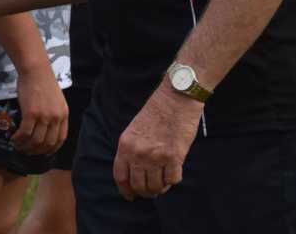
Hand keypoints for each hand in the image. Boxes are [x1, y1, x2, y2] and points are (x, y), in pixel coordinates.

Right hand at [11, 63, 67, 155]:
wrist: (36, 70)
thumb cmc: (43, 82)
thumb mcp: (56, 100)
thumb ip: (54, 114)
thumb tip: (46, 127)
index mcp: (64, 114)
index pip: (60, 139)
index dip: (51, 149)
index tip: (43, 152)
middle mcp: (56, 117)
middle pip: (47, 143)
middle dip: (36, 151)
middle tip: (27, 151)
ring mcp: (44, 116)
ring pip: (35, 140)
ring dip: (26, 146)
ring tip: (18, 146)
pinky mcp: (31, 113)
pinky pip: (25, 133)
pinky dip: (19, 139)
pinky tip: (14, 139)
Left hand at [112, 83, 201, 200]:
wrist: (175, 99)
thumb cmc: (155, 112)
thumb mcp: (134, 129)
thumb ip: (132, 150)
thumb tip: (135, 172)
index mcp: (125, 145)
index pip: (120, 176)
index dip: (125, 190)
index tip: (130, 196)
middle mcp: (138, 153)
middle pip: (138, 185)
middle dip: (144, 192)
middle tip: (150, 191)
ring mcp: (156, 156)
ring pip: (155, 186)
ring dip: (159, 189)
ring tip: (162, 184)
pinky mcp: (175, 157)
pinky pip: (172, 180)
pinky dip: (172, 181)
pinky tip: (173, 174)